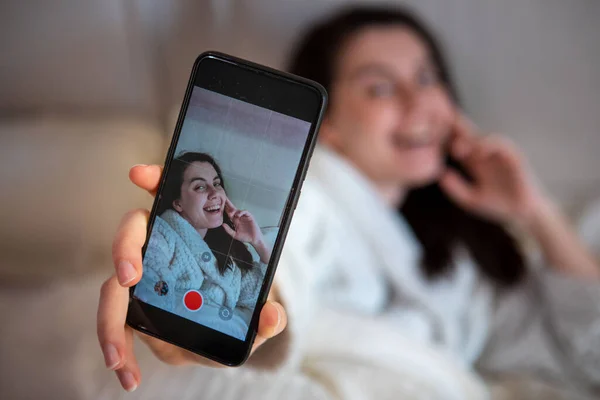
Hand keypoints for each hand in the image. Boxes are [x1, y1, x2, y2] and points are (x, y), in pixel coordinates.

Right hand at [98, 165, 286, 391]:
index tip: (141, 174)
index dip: (154, 181)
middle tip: (131, 275)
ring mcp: (144, 281)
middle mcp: (160, 252)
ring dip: (110, 316)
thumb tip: (272, 315)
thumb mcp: (258, 309)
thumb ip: (267, 314)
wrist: (230, 329)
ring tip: (117, 351)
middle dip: (125, 248)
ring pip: (114, 283)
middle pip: (132, 236)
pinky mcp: (135, 310)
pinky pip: (116, 324)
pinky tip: (127, 375)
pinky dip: (117, 348)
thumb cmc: (241, 305)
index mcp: (189, 235)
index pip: (167, 199)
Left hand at [222, 198, 263, 246]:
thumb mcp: (235, 235)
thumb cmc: (245, 237)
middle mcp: (239, 217)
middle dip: (228, 204)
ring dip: (234, 210)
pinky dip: (241, 212)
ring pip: (238, 210)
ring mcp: (244, 216)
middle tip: (224, 199)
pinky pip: (245, 212)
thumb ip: (228, 230)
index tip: (220, 205)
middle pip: (233, 209)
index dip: (225, 209)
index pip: (229, 213)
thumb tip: (222, 224)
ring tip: (231, 213)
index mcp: (235, 221)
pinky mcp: (250, 216)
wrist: (254, 239)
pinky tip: (238, 215)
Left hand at [440, 115, 544, 226]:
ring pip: (481, 137)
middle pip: (467, 134)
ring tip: (456, 149)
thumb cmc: (496, 206)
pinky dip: (488, 145)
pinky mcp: (513, 156)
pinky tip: (477, 153)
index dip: (444, 136)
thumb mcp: (471, 200)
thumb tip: (440, 175)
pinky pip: (500, 144)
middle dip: (454, 129)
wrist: (521, 214)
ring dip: (468, 140)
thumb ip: (456, 188)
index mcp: (473, 162)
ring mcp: (498, 154)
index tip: (427, 133)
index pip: (457, 143)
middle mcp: (484, 154)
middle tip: (438, 130)